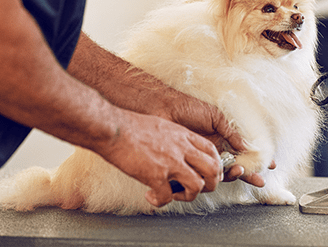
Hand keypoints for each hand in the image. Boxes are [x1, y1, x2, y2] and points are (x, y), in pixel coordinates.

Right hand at [99, 110, 221, 206]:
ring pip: (197, 185)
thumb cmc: (130, 126)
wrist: (112, 128)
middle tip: (198, 188)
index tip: (209, 173)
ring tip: (177, 195)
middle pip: (212, 169)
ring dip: (189, 195)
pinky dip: (161, 201)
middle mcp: (181, 148)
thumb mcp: (161, 125)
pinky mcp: (155, 175)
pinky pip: (167, 197)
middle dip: (210, 183)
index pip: (211, 150)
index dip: (215, 164)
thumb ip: (173, 138)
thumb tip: (176, 149)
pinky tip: (152, 196)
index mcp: (182, 135)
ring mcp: (170, 162)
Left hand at [166, 99, 270, 187]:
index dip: (256, 158)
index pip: (243, 150)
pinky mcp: (191, 162)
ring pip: (223, 171)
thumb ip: (231, 132)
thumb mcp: (216, 116)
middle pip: (236, 164)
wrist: (165, 109)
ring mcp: (203, 155)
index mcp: (222, 135)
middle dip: (249, 173)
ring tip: (240, 171)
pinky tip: (222, 174)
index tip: (269, 165)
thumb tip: (246, 146)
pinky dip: (217, 176)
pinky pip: (206, 173)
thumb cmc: (188, 107)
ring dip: (236, 174)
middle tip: (260, 179)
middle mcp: (215, 147)